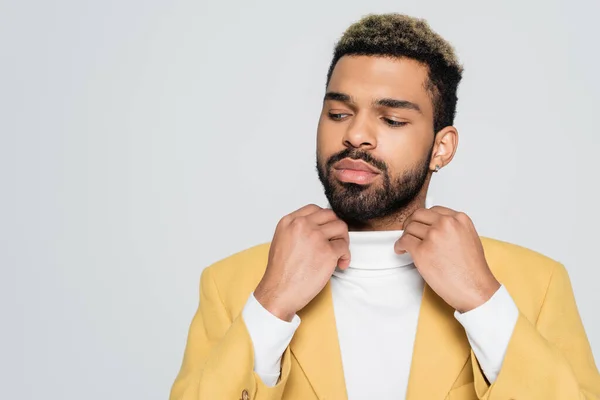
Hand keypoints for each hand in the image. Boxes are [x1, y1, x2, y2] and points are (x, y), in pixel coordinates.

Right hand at [254, 204, 350, 321]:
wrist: (278, 292)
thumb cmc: (279, 272)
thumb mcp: (281, 240)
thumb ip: (297, 229)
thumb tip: (317, 228)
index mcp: (289, 221)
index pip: (315, 209)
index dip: (324, 220)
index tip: (326, 230)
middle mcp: (303, 225)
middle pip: (330, 215)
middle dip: (336, 228)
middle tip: (336, 241)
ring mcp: (316, 237)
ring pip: (341, 227)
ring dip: (343, 240)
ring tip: (338, 253)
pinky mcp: (327, 252)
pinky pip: (344, 248)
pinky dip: (345, 256)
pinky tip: (340, 264)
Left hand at [394, 206, 499, 312]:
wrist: (475, 289)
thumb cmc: (473, 270)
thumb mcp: (469, 238)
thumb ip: (453, 228)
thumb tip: (434, 227)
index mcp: (459, 219)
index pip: (434, 210)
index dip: (424, 218)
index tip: (420, 224)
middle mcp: (446, 224)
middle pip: (418, 215)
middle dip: (411, 223)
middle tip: (409, 232)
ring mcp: (433, 236)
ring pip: (410, 228)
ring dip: (406, 236)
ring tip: (407, 244)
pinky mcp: (422, 251)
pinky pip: (403, 241)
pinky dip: (399, 246)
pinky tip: (402, 250)